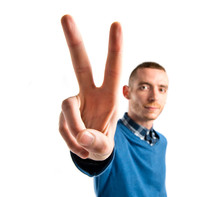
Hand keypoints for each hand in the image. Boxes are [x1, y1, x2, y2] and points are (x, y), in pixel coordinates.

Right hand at [59, 15, 122, 159]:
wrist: (92, 151)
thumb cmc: (103, 144)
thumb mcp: (106, 148)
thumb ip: (98, 143)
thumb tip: (83, 137)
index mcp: (109, 97)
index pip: (113, 69)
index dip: (115, 49)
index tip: (116, 24)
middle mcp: (91, 93)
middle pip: (80, 64)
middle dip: (75, 42)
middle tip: (66, 16)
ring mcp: (75, 101)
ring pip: (67, 106)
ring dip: (74, 129)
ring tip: (84, 147)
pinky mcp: (64, 112)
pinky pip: (62, 124)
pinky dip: (69, 140)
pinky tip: (79, 148)